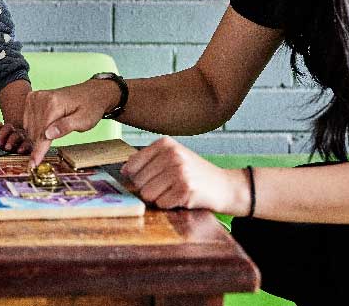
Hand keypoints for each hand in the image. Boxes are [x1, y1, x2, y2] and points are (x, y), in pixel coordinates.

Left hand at [0, 121, 31, 153]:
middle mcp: (13, 132)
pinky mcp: (29, 146)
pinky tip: (19, 151)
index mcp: (5, 130)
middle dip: (2, 134)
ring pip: (17, 135)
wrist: (22, 156)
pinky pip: (28, 144)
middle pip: (8, 127)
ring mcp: (22, 138)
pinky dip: (24, 147)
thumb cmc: (9, 148)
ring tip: (7, 148)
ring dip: (11, 140)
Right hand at [23, 81, 112, 166]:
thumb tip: (47, 135)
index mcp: (54, 104)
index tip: (32, 165)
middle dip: (41, 143)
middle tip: (55, 141)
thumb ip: (66, 127)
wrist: (92, 93)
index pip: (42, 132)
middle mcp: (41, 99)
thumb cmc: (90, 107)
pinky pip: (28, 120)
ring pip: (29, 128)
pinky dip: (34, 128)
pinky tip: (45, 128)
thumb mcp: (84, 120)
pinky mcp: (33, 98)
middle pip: (34, 132)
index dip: (38, 151)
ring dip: (37, 136)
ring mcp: (35, 97)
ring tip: (54, 131)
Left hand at [121, 137, 248, 213]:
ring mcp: (179, 171)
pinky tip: (181, 198)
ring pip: (147, 194)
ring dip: (159, 198)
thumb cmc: (194, 173)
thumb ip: (148, 160)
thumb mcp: (173, 157)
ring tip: (174, 192)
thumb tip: (124, 170)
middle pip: (138, 182)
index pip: (131, 165)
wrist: (225, 186)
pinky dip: (169, 205)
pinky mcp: (186, 189)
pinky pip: (161, 204)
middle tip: (167, 187)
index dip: (136, 178)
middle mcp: (172, 154)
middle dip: (149, 189)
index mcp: (165, 143)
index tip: (149, 179)